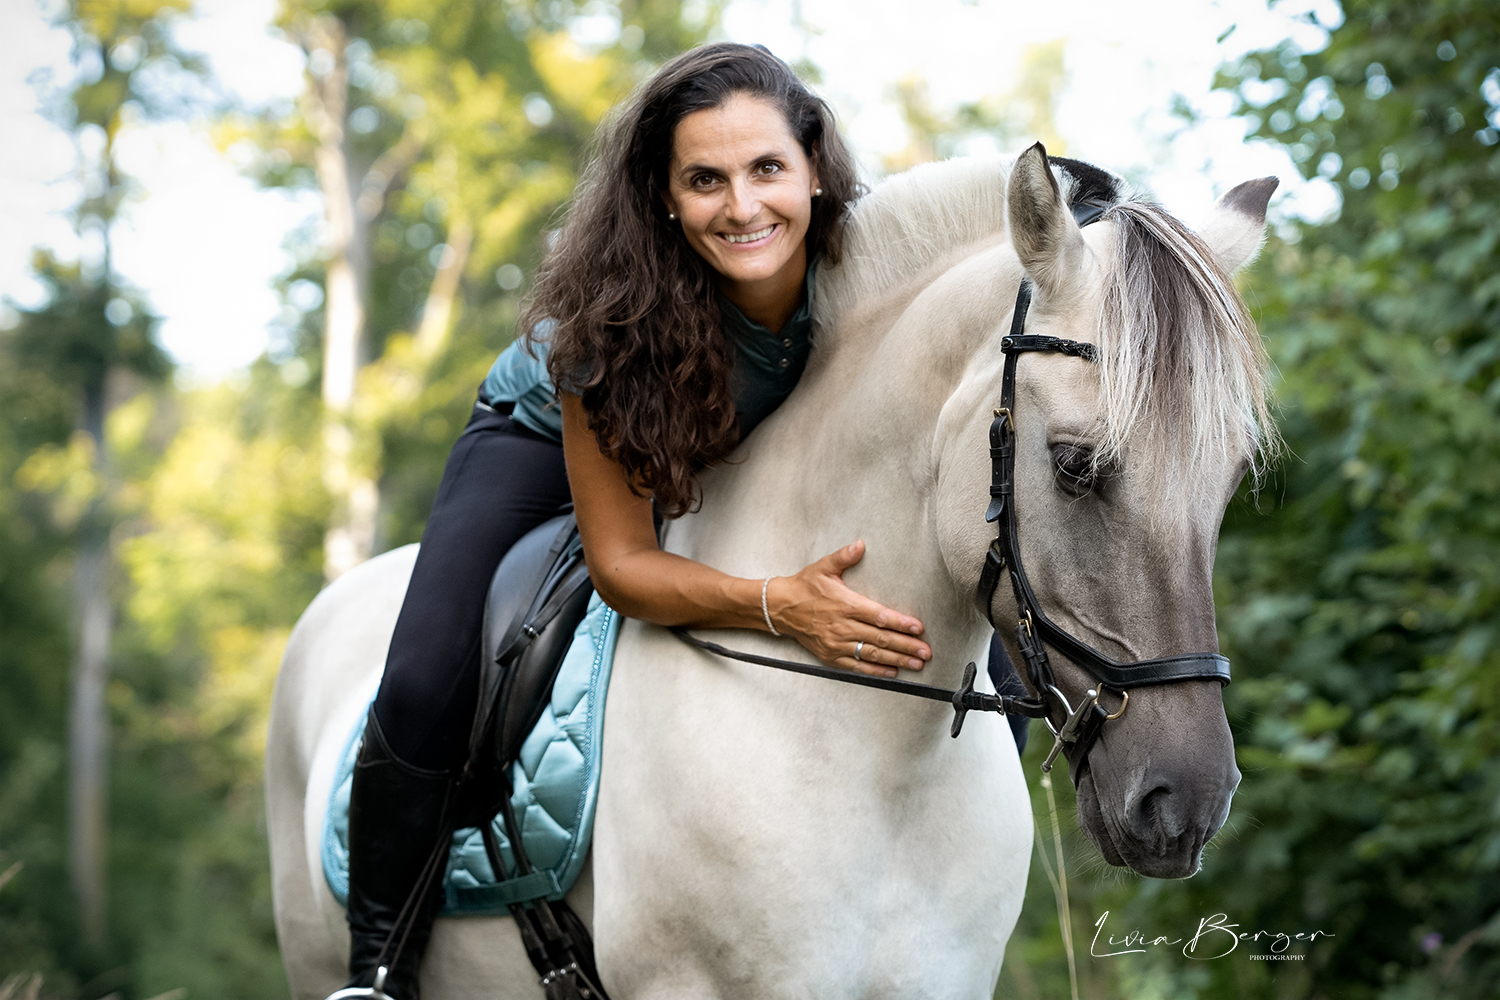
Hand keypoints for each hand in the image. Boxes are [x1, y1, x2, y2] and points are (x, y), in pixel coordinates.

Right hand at [767, 540, 929, 677]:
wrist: (780, 608)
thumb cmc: (804, 586)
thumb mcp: (823, 567)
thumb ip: (844, 557)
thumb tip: (860, 544)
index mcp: (846, 604)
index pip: (879, 616)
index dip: (901, 624)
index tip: (918, 628)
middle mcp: (843, 626)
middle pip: (881, 639)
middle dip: (907, 646)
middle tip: (926, 652)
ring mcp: (837, 644)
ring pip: (872, 655)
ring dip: (897, 660)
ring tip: (916, 664)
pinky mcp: (831, 655)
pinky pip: (857, 666)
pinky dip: (876, 671)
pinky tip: (892, 672)